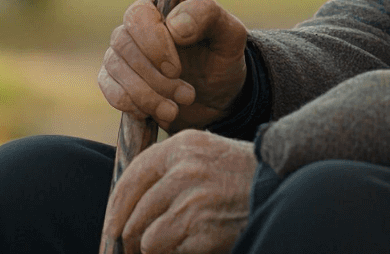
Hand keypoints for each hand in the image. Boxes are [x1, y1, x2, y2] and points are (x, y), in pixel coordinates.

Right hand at [99, 0, 247, 131]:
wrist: (216, 99)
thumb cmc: (222, 59)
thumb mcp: (229, 34)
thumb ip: (207, 15)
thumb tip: (174, 24)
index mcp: (160, 9)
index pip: (138, 14)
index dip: (153, 43)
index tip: (177, 70)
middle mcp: (135, 29)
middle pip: (124, 44)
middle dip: (155, 78)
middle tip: (187, 95)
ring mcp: (121, 55)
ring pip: (116, 70)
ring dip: (147, 95)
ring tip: (176, 109)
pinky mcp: (115, 82)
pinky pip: (111, 91)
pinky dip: (134, 105)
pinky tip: (158, 112)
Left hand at [102, 131, 255, 253]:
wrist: (278, 187)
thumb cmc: (238, 175)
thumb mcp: (204, 155)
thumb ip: (168, 170)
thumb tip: (125, 205)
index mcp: (183, 146)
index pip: (132, 176)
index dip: (116, 205)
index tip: (111, 225)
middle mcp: (185, 170)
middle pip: (134, 213)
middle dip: (130, 236)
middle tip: (133, 247)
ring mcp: (193, 201)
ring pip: (147, 237)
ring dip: (152, 249)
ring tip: (169, 245)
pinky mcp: (202, 229)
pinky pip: (168, 251)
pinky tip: (191, 245)